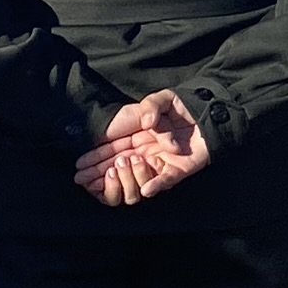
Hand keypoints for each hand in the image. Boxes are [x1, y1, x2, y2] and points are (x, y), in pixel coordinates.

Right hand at [72, 89, 211, 204]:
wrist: (208, 113)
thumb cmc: (183, 106)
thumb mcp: (162, 99)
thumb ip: (151, 105)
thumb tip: (147, 122)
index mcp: (135, 137)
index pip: (110, 151)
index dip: (94, 160)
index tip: (79, 167)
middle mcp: (144, 153)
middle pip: (117, 168)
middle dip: (99, 174)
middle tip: (83, 180)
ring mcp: (159, 163)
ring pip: (137, 178)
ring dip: (127, 176)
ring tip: (118, 167)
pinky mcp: (177, 170)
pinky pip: (164, 181)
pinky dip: (155, 185)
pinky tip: (145, 188)